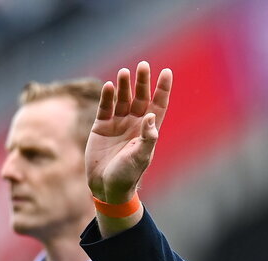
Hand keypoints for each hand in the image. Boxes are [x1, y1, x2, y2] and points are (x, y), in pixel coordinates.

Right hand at [86, 61, 171, 203]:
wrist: (107, 187)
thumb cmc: (128, 175)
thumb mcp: (141, 156)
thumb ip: (148, 137)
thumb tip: (152, 116)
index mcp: (148, 130)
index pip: (158, 105)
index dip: (162, 89)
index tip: (166, 72)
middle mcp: (134, 124)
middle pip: (140, 98)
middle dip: (142, 82)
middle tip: (143, 65)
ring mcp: (117, 124)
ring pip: (122, 100)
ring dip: (124, 86)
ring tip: (124, 72)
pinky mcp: (100, 127)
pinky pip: (105, 108)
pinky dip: (106, 97)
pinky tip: (108, 86)